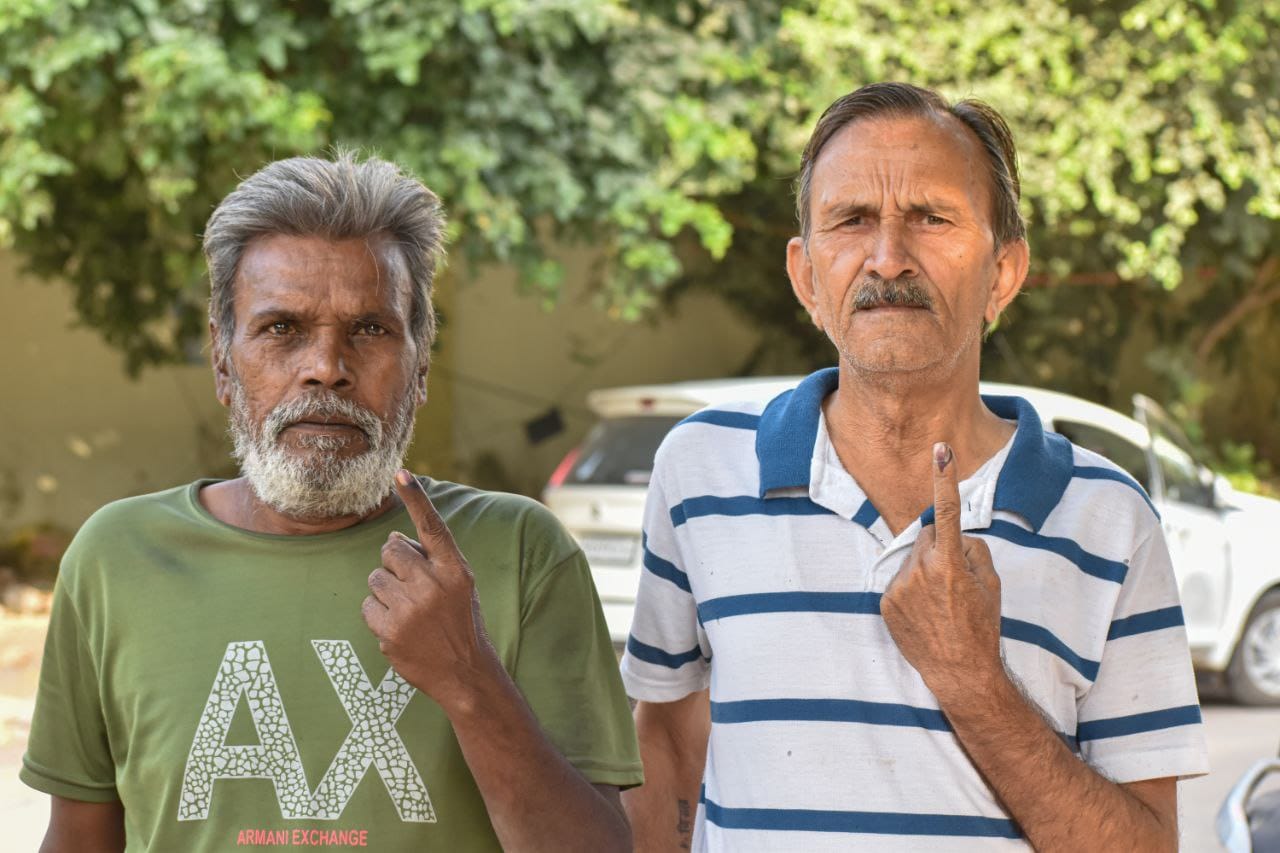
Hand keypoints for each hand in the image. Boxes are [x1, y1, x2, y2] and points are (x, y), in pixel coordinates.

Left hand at [362, 469, 501, 710]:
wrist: (464, 672)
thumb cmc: (460, 621)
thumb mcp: (459, 585)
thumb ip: (432, 560)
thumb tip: (393, 538)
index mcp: (455, 569)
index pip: (432, 526)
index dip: (415, 498)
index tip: (400, 473)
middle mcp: (433, 584)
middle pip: (390, 550)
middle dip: (394, 563)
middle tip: (410, 585)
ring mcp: (410, 608)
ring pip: (375, 578)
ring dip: (385, 590)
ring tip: (407, 610)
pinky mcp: (390, 631)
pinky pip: (368, 606)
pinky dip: (378, 614)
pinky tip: (399, 627)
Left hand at [880, 442, 1003, 703]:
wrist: (960, 672)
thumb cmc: (981, 626)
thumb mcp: (991, 583)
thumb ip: (972, 549)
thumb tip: (954, 534)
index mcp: (948, 563)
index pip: (947, 511)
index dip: (945, 478)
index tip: (940, 450)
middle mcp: (919, 570)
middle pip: (926, 536)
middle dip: (939, 546)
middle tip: (954, 577)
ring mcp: (898, 587)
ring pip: (912, 559)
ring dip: (924, 570)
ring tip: (939, 602)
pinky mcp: (885, 602)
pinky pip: (899, 581)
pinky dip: (911, 590)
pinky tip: (925, 613)